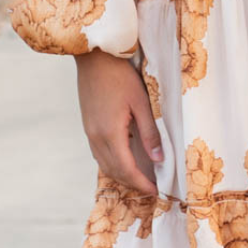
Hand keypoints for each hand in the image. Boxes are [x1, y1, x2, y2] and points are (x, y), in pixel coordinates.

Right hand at [73, 50, 164, 193]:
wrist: (93, 57)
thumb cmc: (119, 75)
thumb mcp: (141, 103)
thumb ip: (150, 133)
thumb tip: (159, 159)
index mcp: (110, 133)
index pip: (127, 169)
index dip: (141, 183)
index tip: (156, 191)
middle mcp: (96, 137)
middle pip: (114, 171)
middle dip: (132, 183)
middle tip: (151, 189)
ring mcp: (89, 132)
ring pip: (104, 164)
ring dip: (122, 175)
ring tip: (140, 179)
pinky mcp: (88, 126)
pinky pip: (99, 154)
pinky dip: (112, 163)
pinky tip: (124, 161)